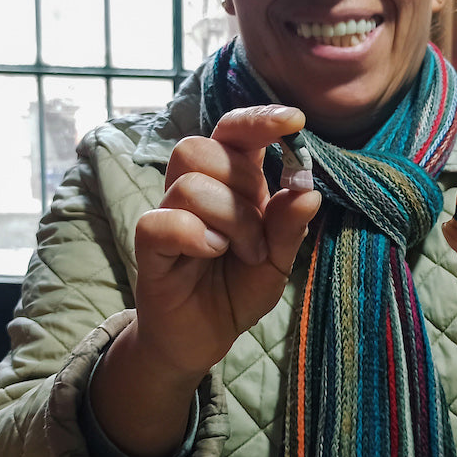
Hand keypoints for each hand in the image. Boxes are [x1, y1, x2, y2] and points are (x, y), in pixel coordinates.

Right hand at [132, 105, 322, 381]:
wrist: (202, 338)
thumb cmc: (236, 289)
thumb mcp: (276, 261)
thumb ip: (289, 227)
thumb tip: (308, 190)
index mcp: (230, 182)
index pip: (232, 130)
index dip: (258, 118)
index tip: (295, 121)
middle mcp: (194, 189)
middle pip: (202, 149)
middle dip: (242, 187)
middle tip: (259, 236)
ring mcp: (167, 215)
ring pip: (189, 184)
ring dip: (230, 220)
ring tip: (242, 253)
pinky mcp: (149, 247)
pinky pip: (161, 220)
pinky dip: (195, 235)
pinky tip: (211, 253)